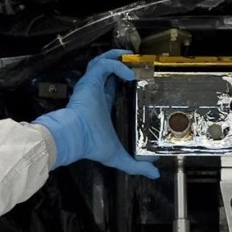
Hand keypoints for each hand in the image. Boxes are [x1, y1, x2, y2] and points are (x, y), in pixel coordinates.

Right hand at [37, 50, 159, 178]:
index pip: (112, 87)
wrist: (76, 138)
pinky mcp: (89, 80)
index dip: (124, 81)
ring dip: (116, 57)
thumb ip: (136, 165)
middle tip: (136, 63)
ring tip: (131, 57)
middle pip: (106, 71)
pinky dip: (116, 65)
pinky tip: (129, 73)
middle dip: (120, 63)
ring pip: (101, 62)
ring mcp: (91, 85)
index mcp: (101, 105)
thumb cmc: (91, 144)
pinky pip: (103, 65)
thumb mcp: (119, 156)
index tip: (139, 80)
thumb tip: (154, 174)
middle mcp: (96, 93)